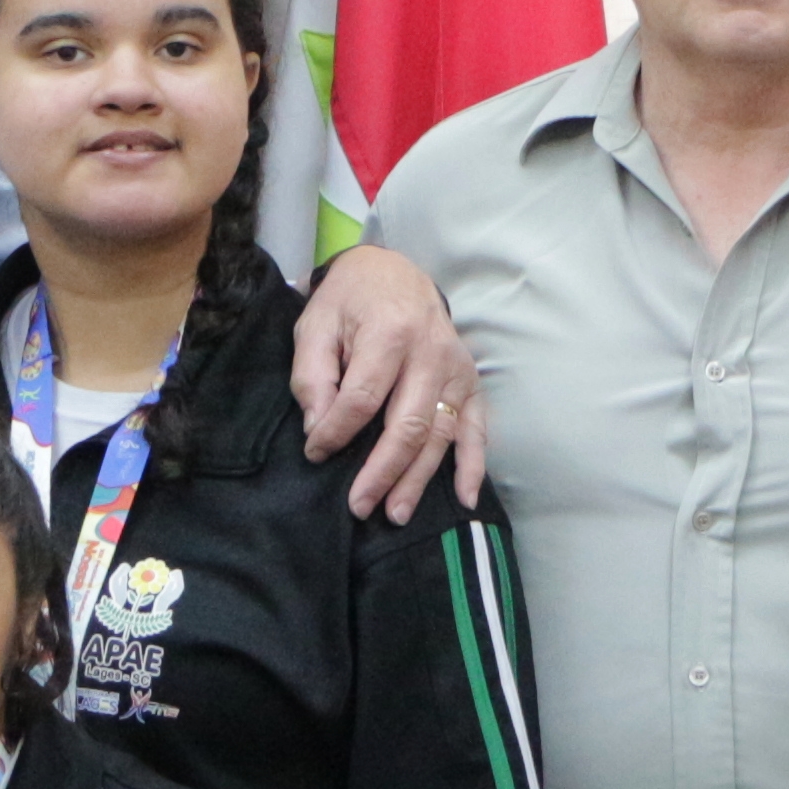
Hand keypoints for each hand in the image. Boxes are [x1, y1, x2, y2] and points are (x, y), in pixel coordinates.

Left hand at [289, 245, 488, 523]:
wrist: (394, 273)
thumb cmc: (349, 303)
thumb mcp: (316, 326)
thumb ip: (312, 376)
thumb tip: (318, 429)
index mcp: (389, 333)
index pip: (363, 398)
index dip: (336, 432)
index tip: (315, 453)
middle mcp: (430, 353)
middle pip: (408, 424)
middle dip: (381, 471)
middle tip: (358, 507)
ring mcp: (456, 370)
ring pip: (440, 435)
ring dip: (418, 479)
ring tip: (395, 514)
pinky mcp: (470, 383)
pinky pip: (476, 429)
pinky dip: (473, 466)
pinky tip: (465, 498)